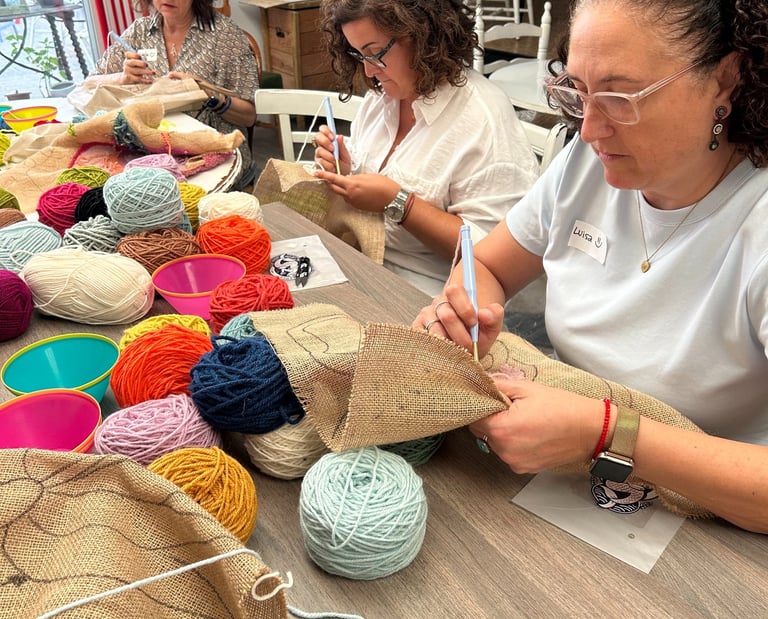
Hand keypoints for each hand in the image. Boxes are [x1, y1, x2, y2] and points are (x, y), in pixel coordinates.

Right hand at [121, 51, 154, 83]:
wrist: (126, 77)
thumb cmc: (134, 68)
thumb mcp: (136, 62)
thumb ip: (141, 60)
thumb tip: (151, 60)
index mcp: (128, 57)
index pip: (128, 54)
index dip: (135, 55)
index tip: (140, 57)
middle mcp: (127, 63)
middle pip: (133, 62)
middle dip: (141, 63)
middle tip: (147, 65)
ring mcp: (127, 71)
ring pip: (137, 71)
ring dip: (146, 72)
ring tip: (153, 73)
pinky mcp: (130, 78)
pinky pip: (138, 79)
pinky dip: (145, 80)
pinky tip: (150, 80)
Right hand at [313, 126, 350, 174]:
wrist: (342, 178)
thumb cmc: (344, 166)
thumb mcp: (346, 156)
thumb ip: (342, 146)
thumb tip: (340, 136)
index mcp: (329, 142)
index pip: (323, 130)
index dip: (326, 131)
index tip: (332, 137)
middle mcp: (322, 147)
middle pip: (318, 137)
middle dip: (325, 142)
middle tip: (333, 149)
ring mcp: (318, 155)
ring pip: (319, 150)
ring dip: (329, 156)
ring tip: (335, 162)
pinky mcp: (316, 164)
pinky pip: (319, 161)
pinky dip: (328, 165)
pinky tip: (332, 167)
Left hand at [313, 168, 399, 212]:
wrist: (393, 199)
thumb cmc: (384, 185)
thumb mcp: (368, 176)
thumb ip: (355, 177)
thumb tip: (348, 179)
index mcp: (352, 185)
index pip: (333, 179)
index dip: (324, 175)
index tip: (316, 172)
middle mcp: (350, 195)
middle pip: (333, 188)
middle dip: (329, 182)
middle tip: (327, 176)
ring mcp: (353, 202)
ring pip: (340, 194)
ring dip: (339, 188)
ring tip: (344, 182)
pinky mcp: (357, 207)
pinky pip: (348, 199)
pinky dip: (347, 194)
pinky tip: (353, 190)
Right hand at [412, 284, 504, 357]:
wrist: (466, 343)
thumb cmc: (477, 333)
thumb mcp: (490, 325)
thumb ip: (494, 316)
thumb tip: (484, 314)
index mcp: (456, 295)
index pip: (454, 291)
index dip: (465, 308)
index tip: (474, 323)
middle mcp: (439, 303)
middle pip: (446, 314)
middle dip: (460, 333)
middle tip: (468, 345)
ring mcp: (426, 316)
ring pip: (434, 330)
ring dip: (448, 344)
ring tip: (457, 352)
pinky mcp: (417, 329)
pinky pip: (421, 338)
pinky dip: (433, 347)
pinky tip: (443, 353)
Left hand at [469, 378, 608, 472]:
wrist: (592, 430)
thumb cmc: (563, 408)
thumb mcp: (528, 388)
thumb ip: (499, 385)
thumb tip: (482, 382)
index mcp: (502, 429)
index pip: (474, 417)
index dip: (481, 405)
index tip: (491, 398)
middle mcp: (504, 450)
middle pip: (482, 431)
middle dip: (492, 418)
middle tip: (512, 407)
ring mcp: (514, 462)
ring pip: (495, 443)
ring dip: (503, 431)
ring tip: (525, 420)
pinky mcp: (524, 469)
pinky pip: (509, 453)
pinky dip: (514, 443)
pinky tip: (531, 432)